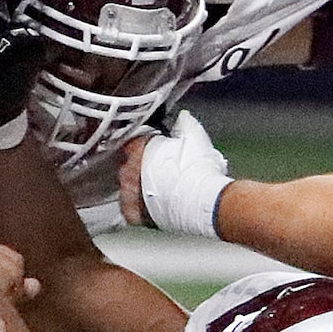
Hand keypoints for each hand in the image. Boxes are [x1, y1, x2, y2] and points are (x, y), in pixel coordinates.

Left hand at [119, 111, 229, 236]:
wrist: (206, 201)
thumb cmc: (200, 170)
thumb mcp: (195, 138)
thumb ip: (184, 125)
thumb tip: (183, 117)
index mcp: (138, 150)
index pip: (132, 143)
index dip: (142, 146)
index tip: (150, 150)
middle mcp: (128, 171)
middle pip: (127, 166)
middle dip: (139, 168)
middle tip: (157, 172)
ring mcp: (128, 193)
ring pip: (126, 188)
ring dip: (136, 188)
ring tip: (156, 191)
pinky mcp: (133, 214)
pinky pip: (127, 209)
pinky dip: (136, 208)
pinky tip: (148, 206)